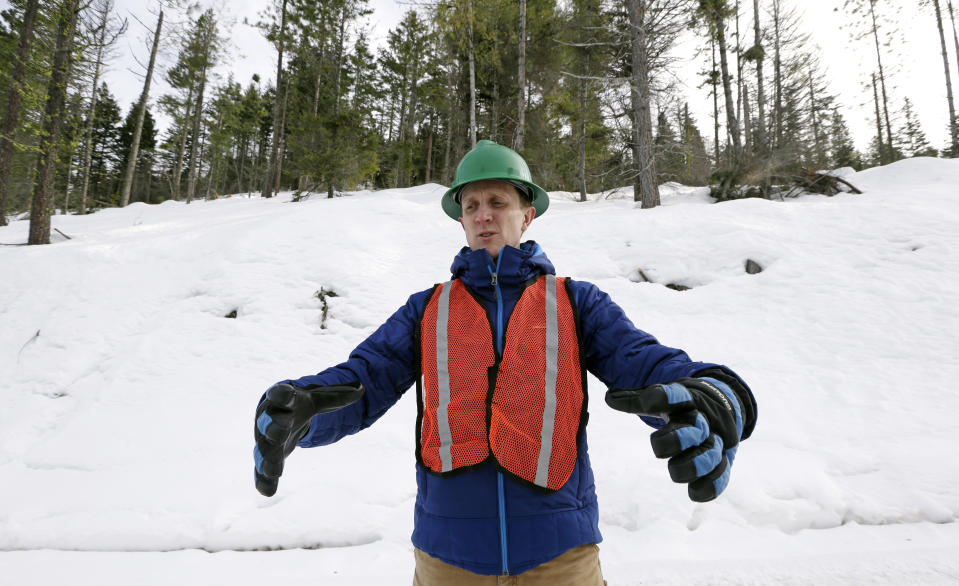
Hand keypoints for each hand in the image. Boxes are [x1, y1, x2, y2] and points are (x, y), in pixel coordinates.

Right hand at [253, 381, 363, 496]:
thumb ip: (337, 396)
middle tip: (281, 432)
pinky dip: (263, 482)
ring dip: (267, 460)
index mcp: (281, 401)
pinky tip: (267, 492)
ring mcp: (265, 440)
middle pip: (269, 423)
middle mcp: (269, 420)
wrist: (277, 416)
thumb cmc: (298, 406)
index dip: (282, 394)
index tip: (285, 394)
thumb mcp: (316, 399)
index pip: (280, 395)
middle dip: (274, 427)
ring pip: (263, 450)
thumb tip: (361, 389)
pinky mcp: (265, 459)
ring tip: (274, 471)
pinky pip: (260, 472)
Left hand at [605, 377, 742, 501]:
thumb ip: (634, 400)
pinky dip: (709, 487)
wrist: (722, 405)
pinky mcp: (723, 461)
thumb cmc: (681, 406)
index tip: (647, 403)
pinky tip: (693, 492)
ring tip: (674, 472)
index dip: (662, 397)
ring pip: (711, 455)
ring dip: (693, 466)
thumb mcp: (660, 398)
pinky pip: (721, 476)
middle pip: (696, 429)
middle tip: (657, 447)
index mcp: (686, 401)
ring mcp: (716, 441)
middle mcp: (703, 421)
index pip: (676, 395)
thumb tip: (608, 398)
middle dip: (677, 440)